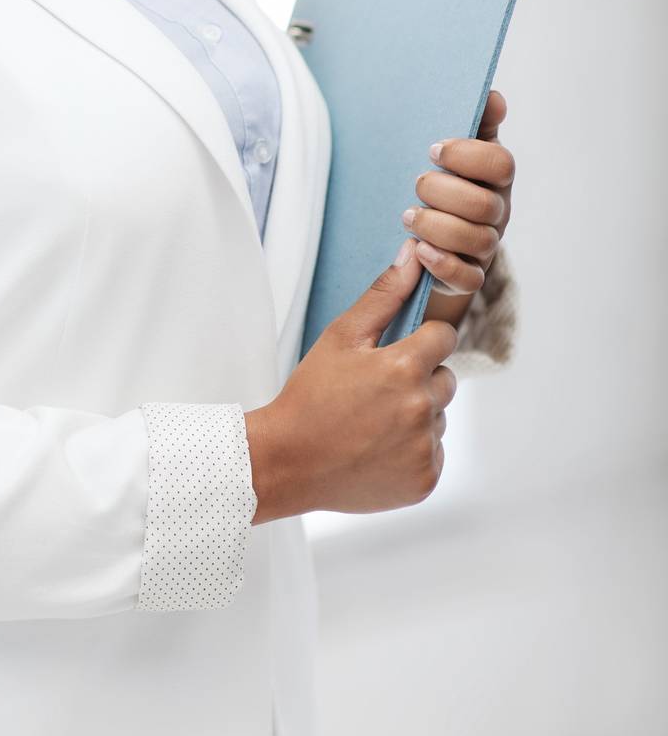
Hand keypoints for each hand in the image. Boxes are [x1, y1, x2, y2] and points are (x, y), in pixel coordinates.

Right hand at [245, 240, 456, 520]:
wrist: (290, 462)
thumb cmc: (311, 394)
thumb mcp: (341, 336)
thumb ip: (384, 295)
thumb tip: (413, 255)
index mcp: (404, 368)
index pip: (444, 337)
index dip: (422, 340)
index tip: (398, 351)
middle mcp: (421, 409)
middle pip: (446, 379)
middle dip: (419, 378)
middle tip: (377, 389)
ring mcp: (425, 449)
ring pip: (439, 417)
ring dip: (416, 414)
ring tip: (373, 421)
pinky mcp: (425, 480)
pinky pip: (434, 453)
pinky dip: (413, 450)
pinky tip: (378, 448)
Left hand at [403, 88, 513, 298]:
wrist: (429, 226)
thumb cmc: (444, 178)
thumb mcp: (455, 149)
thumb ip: (475, 121)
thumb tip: (492, 96)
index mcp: (495, 176)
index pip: (501, 163)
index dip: (468, 156)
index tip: (433, 150)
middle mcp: (497, 211)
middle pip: (484, 205)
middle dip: (445, 193)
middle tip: (416, 183)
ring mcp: (486, 244)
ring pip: (478, 241)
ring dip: (438, 227)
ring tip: (408, 216)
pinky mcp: (469, 273)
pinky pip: (468, 277)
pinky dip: (443, 263)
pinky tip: (418, 249)